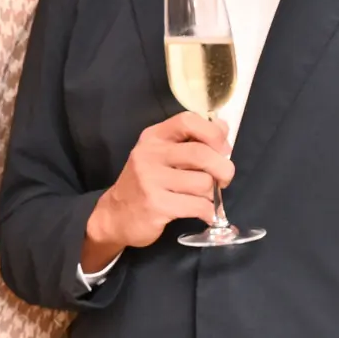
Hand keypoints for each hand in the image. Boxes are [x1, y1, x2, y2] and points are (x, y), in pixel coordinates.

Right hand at [81, 111, 232, 265]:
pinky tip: (205, 213)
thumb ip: (190, 140)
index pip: (187, 121)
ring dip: (212, 194)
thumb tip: (223, 127)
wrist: (115, 216)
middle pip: (200, 154)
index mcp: (153, 137)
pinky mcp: (156, 205)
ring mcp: (150, 180)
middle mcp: (149, 155)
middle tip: (223, 179)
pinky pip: (197, 206)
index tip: (223, 150)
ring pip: (203, 182)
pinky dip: (209, 212)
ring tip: (204, 198)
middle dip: (223, 169)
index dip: (213, 133)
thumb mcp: (161, 155)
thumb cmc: (145, 183)